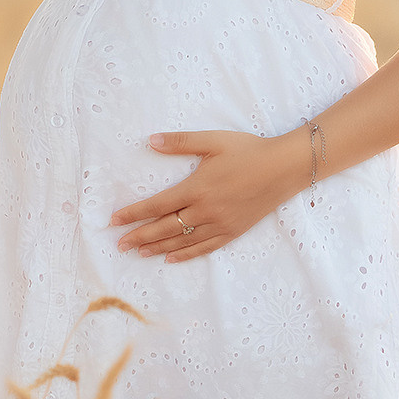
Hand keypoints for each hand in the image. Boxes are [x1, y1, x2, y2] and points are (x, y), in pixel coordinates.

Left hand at [110, 129, 310, 262]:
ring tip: (138, 253)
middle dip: (139, 236)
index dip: (134, 214)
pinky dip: (185, 255)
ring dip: (157, 248)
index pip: (157, 205)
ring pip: (182, 241)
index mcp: (197, 188)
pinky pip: (204, 248)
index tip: (114, 221)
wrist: (284, 168)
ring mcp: (219, 224)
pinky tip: (171, 258)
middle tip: (119, 244)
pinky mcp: (232, 232)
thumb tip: (151, 141)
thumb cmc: (248, 151)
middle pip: (164, 228)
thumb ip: (180, 142)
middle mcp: (205, 211)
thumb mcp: (213, 140)